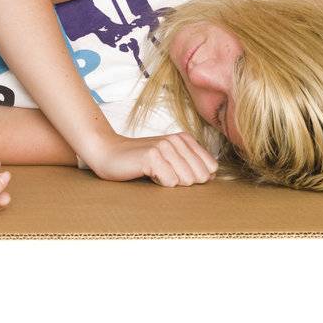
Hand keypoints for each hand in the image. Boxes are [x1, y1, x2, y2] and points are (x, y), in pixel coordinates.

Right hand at [86, 132, 218, 186]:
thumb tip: (213, 175)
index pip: (211, 168)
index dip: (194, 178)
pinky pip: (170, 183)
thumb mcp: (170, 160)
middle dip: (182, 182)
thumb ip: (192, 165)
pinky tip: (147, 174)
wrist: (109, 154)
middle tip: (163, 173)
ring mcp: (164, 146)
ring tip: (155, 173)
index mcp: (185, 139)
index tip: (174, 172)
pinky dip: (159, 184)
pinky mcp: (152, 156)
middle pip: (200, 177)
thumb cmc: (140, 161)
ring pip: (185, 181)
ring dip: (169, 183)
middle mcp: (177, 140)